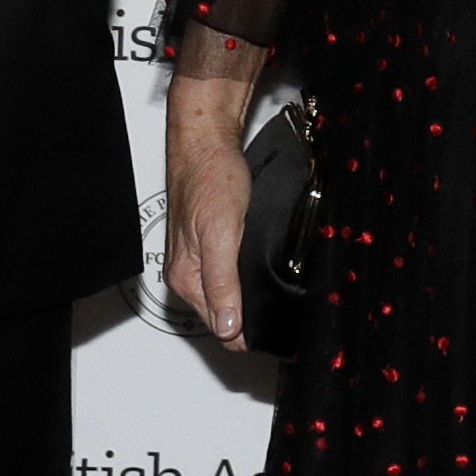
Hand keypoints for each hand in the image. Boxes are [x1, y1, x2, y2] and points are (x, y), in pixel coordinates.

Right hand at [162, 65, 259, 344]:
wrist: (208, 143)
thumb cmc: (210, 179)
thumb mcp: (220, 234)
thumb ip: (222, 282)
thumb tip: (228, 329)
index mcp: (186, 279)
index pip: (223, 330)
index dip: (252, 333)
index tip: (281, 326)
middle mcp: (189, 276)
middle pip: (226, 319)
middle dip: (254, 317)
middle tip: (289, 306)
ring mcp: (199, 262)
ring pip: (232, 299)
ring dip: (253, 299)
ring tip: (282, 289)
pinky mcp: (212, 247)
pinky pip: (233, 278)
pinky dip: (250, 279)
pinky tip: (266, 271)